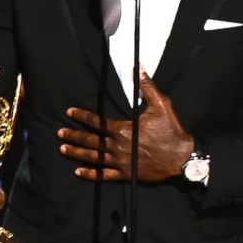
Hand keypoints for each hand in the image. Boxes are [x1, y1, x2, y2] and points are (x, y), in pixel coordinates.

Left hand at [58, 68, 193, 182]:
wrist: (182, 158)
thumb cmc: (172, 131)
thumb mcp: (161, 105)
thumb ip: (147, 86)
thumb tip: (138, 66)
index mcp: (123, 129)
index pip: (97, 122)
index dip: (82, 116)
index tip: (69, 113)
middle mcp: (118, 147)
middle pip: (90, 141)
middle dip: (73, 136)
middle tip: (59, 133)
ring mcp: (121, 163)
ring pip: (93, 158)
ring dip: (77, 153)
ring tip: (63, 149)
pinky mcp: (126, 175)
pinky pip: (104, 176)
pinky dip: (90, 174)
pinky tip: (78, 172)